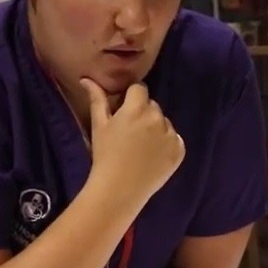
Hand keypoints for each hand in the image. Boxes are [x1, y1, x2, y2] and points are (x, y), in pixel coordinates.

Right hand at [81, 78, 184, 200]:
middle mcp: (158, 118)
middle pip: (152, 106)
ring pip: (164, 123)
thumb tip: (87, 79)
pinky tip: (152, 157)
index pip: (140, 89)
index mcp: (137, 108)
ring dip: (156, 129)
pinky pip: (175, 139)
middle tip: (130, 133)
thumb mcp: (99, 126)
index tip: (124, 111)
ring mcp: (171, 135)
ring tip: (141, 148)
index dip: (131, 98)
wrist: (120, 189)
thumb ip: (97, 99)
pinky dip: (166, 144)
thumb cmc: (105, 155)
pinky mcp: (180, 150)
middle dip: (143, 114)